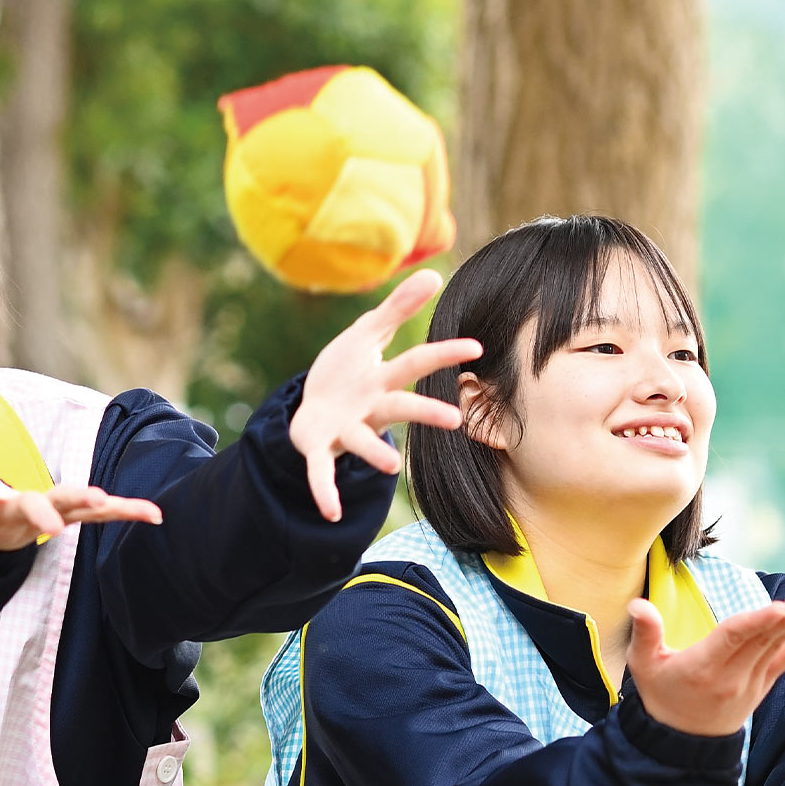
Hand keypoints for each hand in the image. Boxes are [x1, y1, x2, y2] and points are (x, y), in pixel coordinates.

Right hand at [0, 427, 161, 550]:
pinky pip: (103, 514)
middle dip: (38, 515)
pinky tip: (155, 514)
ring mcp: (45, 517)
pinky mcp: (70, 514)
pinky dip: (127, 512)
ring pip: (68, 513)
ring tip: (108, 501)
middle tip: (50, 524)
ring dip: (88, 507)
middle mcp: (14, 516)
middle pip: (26, 513)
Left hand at [288, 268, 482, 520]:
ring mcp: (346, 430)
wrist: (309, 408)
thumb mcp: (367, 334)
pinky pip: (322, 471)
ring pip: (363, 441)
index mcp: (381, 379)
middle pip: (399, 407)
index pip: (415, 363)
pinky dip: (325, 490)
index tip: (474, 347)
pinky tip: (330, 511)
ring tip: (389, 467)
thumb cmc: (344, 373)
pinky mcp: (319, 448)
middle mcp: (369, 409)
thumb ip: (397, 307)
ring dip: (375, 454)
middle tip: (454, 420)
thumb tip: (433, 273)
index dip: (442, 353)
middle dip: (424, 412)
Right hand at [626, 591, 784, 736]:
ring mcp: (750, 683)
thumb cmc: (660, 694)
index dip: (756, 622)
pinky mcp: (761, 686)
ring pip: (776, 649)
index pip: (733, 640)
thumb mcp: (643, 665)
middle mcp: (730, 676)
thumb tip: (637, 604)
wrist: (680, 740)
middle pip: (761, 642)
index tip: (778, 607)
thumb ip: (645, 632)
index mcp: (702, 667)